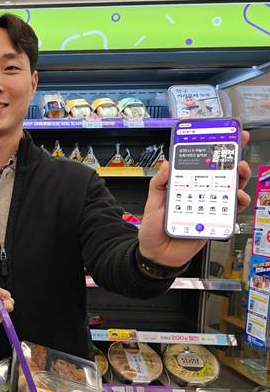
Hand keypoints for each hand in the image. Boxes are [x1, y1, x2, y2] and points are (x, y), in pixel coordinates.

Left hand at [138, 130, 251, 267]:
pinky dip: (237, 203)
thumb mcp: (152, 203)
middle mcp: (200, 194)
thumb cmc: (154, 229)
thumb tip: (166, 163)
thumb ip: (158, 184)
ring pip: (232, 189)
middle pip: (222, 173)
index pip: (201, 165)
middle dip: (234, 159)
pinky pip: (231, 211)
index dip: (213, 150)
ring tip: (239, 171)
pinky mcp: (215, 221)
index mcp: (185, 186)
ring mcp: (209, 207)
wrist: (157, 255)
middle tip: (237, 151)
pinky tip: (236, 198)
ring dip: (239, 178)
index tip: (223, 136)